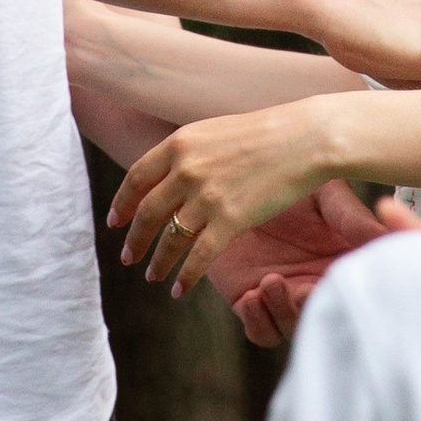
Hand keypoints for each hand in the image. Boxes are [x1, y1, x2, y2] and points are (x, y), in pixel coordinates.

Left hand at [114, 92, 370, 287]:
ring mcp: (207, 196)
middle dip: (135, 239)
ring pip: (170, 238)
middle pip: (148, 212)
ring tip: (152, 276)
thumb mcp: (215, 131)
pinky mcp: (230, 219)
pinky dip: (185, 276)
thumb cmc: (267, 133)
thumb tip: (169, 174)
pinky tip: (178, 289)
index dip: (123, 203)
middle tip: (127, 257)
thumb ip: (189, 153)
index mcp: (180, 143)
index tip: (115, 222)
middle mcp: (187, 169)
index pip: (137, 178)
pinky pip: (198, 256)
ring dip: (158, 262)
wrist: (305, 139)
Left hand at [208, 186, 420, 346]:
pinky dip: (257, 320)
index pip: (353, 285)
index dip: (350, 290)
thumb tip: (393, 233)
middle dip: (310, 306)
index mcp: (341, 258)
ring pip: (290, 325)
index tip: (336, 276)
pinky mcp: (248, 299)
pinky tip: (251, 296)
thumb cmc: (286, 177)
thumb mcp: (325, 194)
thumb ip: (353, 219)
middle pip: (323, 314)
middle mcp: (314, 281)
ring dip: (282, 312)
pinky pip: (258, 329)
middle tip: (302, 287)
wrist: (232, 177)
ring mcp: (281, 293)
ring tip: (270, 282)